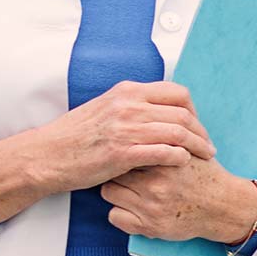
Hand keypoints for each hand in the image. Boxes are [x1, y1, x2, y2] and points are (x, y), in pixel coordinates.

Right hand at [46, 81, 216, 195]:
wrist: (49, 154)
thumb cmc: (74, 136)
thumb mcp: (104, 108)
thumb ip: (129, 106)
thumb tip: (153, 111)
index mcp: (126, 92)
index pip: (176, 93)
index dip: (193, 110)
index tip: (196, 125)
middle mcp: (129, 105)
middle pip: (182, 112)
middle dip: (201, 130)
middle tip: (207, 145)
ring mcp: (126, 128)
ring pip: (178, 131)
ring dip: (197, 145)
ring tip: (204, 157)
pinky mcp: (123, 152)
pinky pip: (164, 152)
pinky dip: (180, 157)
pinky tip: (184, 164)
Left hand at [99, 132, 255, 245]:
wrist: (224, 207)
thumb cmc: (204, 174)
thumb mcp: (190, 148)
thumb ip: (167, 133)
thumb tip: (140, 114)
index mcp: (165, 161)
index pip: (127, 147)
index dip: (124, 147)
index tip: (125, 149)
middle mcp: (156, 184)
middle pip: (114, 168)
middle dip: (117, 167)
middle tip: (124, 168)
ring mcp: (151, 208)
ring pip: (108, 191)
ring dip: (115, 188)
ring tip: (127, 187)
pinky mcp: (149, 227)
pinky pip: (114, 216)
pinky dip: (119, 212)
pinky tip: (130, 206)